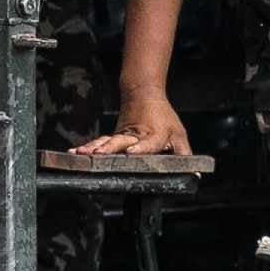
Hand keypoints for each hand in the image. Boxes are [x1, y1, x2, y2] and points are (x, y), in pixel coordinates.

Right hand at [73, 95, 194, 161]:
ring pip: (107, 142)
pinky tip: (74, 153)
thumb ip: (184, 154)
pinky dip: (87, 147)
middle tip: (98, 155)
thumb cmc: (164, 118)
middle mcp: (136, 135)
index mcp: (155, 135)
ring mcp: (122, 135)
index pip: (148, 143)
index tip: (132, 153)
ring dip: (94, 149)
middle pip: (122, 142)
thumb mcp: (178, 135)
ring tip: (82, 155)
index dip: (141, 148)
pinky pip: (99, 142)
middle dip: (109, 149)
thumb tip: (194, 176)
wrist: (144, 93)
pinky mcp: (113, 135)